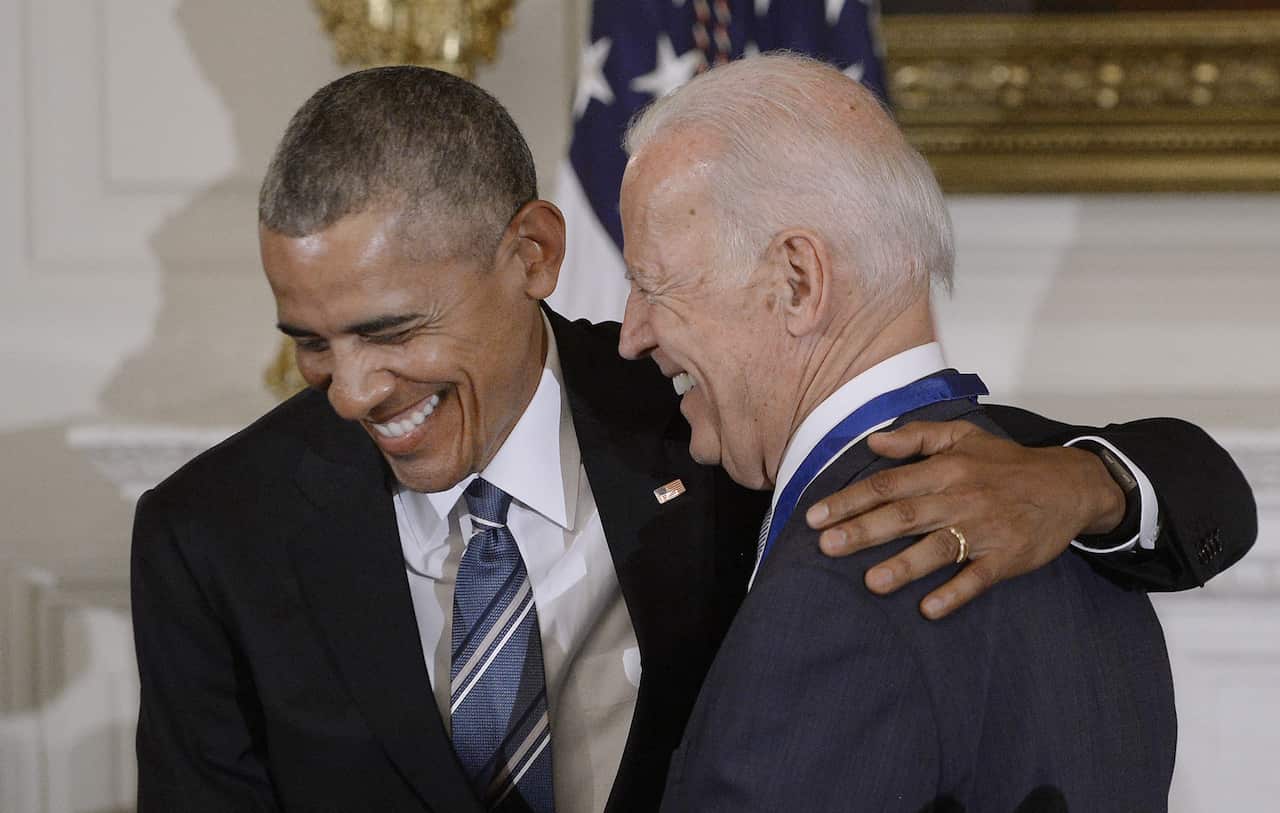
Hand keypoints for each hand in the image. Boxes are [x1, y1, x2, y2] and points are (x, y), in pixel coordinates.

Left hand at [805, 420, 1125, 619]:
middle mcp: (960, 498)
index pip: (887, 485)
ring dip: (904, 566)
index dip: (850, 500)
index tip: (815, 516)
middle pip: (904, 516)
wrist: (1069, 485)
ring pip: (939, 549)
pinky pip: (978, 578)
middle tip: (826, 546)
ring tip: (871, 582)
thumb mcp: (963, 436)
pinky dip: (955, 593)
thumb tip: (874, 441)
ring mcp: (985, 530)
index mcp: (944, 469)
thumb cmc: (1006, 463)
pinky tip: (930, 609)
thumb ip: (917, 437)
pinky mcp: (1008, 557)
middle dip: (863, 531)